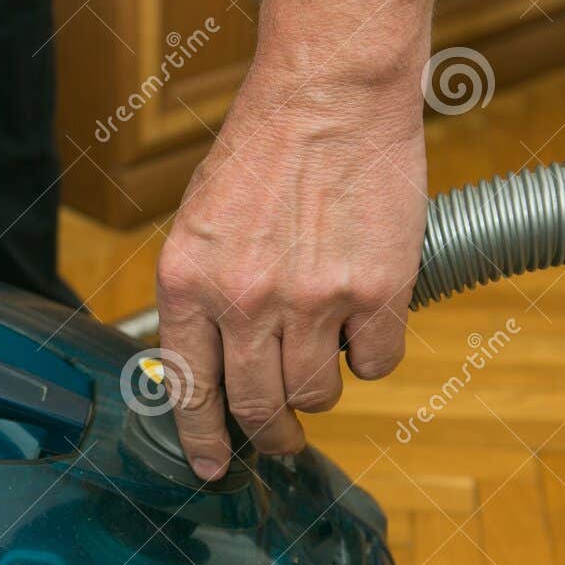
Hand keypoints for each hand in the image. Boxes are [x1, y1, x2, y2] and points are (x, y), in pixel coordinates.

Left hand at [155, 0, 434, 479]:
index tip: (214, 469)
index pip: (191, 392)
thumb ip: (199, 301)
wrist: (329, 96)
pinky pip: (376, 364)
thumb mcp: (198, 228)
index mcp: (188, 284)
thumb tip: (206, 375)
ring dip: (322, 386)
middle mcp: (244, 300)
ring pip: (317, 393)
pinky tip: (367, 318)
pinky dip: (372, 354)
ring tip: (325, 347)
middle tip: (284, 442)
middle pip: (259, 407)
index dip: (204, 441)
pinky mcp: (375, 293)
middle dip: (273, 436)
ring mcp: (312, 300)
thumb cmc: (262, 154)